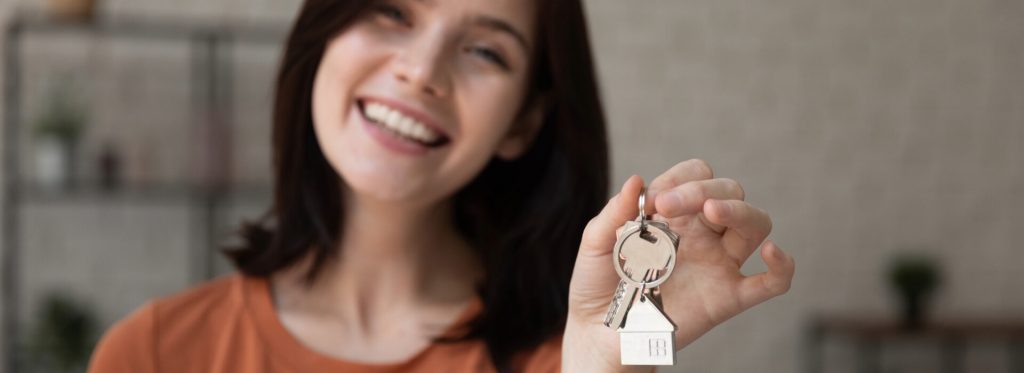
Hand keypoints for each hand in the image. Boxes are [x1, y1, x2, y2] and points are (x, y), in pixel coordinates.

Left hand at [562, 159, 794, 371]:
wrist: (599, 334)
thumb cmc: (599, 285)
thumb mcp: (596, 244)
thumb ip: (613, 212)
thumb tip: (637, 180)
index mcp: (674, 214)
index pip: (697, 174)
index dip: (681, 178)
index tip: (653, 200)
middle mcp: (702, 234)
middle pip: (730, 192)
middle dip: (704, 189)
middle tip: (669, 205)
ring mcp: (718, 264)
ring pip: (756, 225)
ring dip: (740, 211)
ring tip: (713, 211)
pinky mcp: (727, 298)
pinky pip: (771, 283)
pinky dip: (782, 267)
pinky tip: (773, 253)